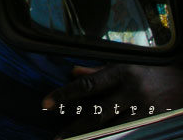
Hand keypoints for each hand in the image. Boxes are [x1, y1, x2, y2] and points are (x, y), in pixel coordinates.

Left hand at [42, 63, 182, 137]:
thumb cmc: (149, 71)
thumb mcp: (123, 64)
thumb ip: (97, 70)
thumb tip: (72, 72)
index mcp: (120, 74)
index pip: (86, 85)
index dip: (65, 95)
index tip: (46, 103)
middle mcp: (130, 93)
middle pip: (97, 114)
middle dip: (75, 128)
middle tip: (57, 139)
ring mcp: (142, 112)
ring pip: (113, 129)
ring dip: (92, 139)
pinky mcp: (151, 124)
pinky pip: (128, 135)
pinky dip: (112, 139)